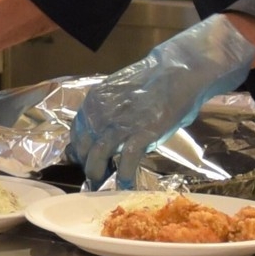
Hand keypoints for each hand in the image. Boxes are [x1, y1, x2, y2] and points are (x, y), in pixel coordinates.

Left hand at [69, 14, 254, 188]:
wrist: (177, 70)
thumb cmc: (152, 80)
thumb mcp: (119, 93)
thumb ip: (106, 111)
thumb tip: (100, 134)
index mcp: (93, 102)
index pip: (77, 134)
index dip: (81, 151)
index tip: (86, 160)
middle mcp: (99, 114)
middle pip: (83, 148)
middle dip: (87, 165)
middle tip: (96, 176)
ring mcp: (119, 124)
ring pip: (97, 157)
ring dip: (98, 174)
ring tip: (101, 186)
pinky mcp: (140, 134)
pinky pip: (125, 162)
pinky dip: (123, 177)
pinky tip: (125, 185)